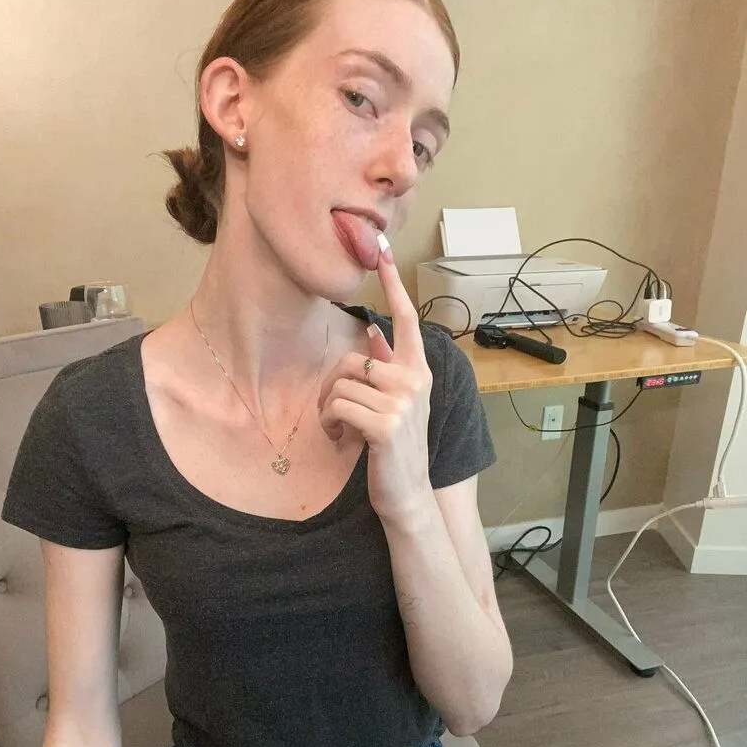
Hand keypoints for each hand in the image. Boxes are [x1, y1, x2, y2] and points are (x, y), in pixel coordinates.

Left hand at [317, 240, 433, 525]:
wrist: (407, 494)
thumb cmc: (396, 450)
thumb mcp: (395, 404)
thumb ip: (388, 367)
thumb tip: (373, 333)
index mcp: (418, 372)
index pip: (406, 319)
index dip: (393, 285)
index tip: (382, 252)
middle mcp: (415, 381)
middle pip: (352, 359)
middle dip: (332, 387)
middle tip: (333, 412)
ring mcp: (403, 403)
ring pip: (340, 384)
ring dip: (329, 410)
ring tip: (340, 429)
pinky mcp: (386, 425)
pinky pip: (338, 406)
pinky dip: (330, 424)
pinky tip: (341, 439)